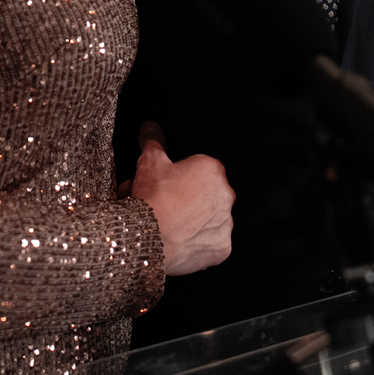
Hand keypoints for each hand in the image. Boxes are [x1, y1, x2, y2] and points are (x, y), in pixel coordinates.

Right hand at [129, 121, 233, 276]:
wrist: (148, 238)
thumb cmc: (152, 199)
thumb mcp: (149, 162)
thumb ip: (153, 141)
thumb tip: (150, 127)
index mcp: (212, 169)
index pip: (198, 170)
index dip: (178, 178)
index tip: (165, 187)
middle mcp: (226, 194)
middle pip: (205, 195)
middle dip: (187, 199)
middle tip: (164, 206)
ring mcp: (226, 223)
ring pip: (209, 220)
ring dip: (193, 221)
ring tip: (169, 225)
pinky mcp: (222, 247)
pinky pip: (211, 244)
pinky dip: (197, 244)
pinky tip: (179, 242)